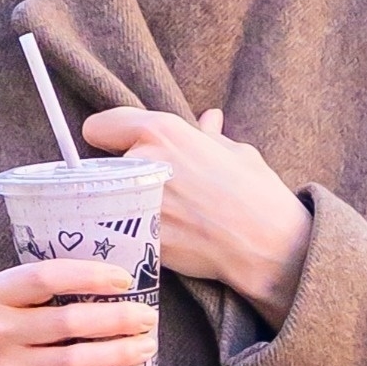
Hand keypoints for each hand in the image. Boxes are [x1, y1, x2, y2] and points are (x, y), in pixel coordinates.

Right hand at [0, 259, 156, 365]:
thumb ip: (36, 293)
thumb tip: (104, 283)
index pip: (46, 276)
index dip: (90, 275)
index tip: (123, 278)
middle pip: (70, 321)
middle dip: (119, 318)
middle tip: (146, 316)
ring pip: (77, 361)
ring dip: (121, 353)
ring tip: (145, 345)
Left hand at [80, 104, 312, 325]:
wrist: (266, 246)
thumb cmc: (257, 195)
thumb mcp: (236, 153)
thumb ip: (208, 136)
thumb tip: (208, 119)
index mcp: (161, 131)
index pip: (100, 126)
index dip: (108, 138)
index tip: (117, 149)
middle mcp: (141, 161)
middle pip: (104, 168)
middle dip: (121, 177)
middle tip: (151, 190)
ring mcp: (135, 202)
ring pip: (110, 203)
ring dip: (125, 207)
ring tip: (161, 217)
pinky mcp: (138, 239)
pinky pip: (123, 233)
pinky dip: (134, 236)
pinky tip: (162, 238)